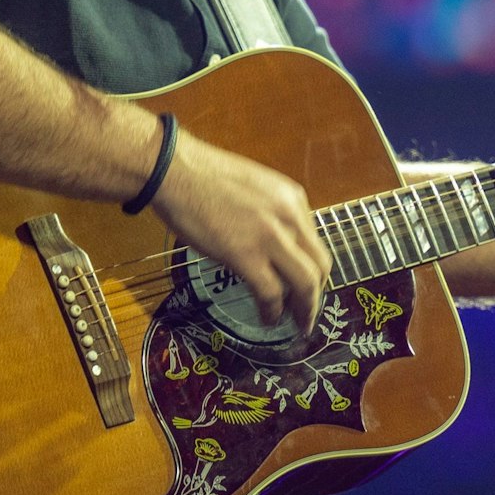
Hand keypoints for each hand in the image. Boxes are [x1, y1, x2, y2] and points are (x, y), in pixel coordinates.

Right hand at [151, 127, 332, 330]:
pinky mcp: (245, 254)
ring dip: (304, 310)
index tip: (304, 284)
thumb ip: (270, 213)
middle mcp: (289, 216)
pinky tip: (268, 318)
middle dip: (316, 294)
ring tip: (297, 324)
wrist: (173, 169)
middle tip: (307, 312)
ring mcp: (270, 236)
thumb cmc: (202, 176)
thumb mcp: (253, 188)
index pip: (314, 242)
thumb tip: (271, 242)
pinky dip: (273, 312)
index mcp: (292, 198)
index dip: (312, 269)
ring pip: (305, 283)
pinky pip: (271, 293)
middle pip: (320, 265)